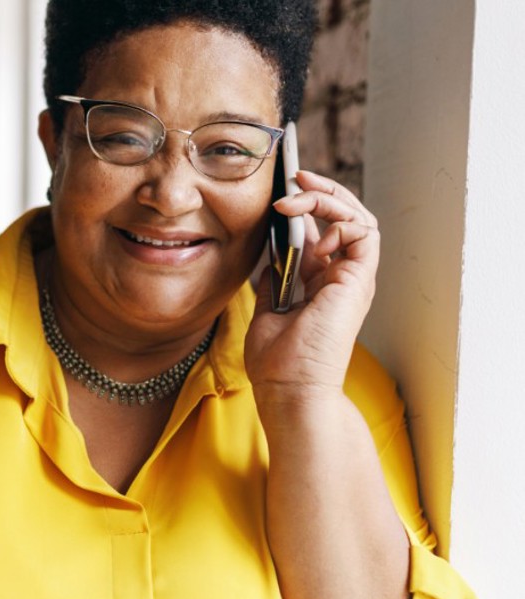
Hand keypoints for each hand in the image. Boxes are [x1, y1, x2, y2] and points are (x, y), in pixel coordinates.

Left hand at [245, 170, 379, 401]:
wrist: (288, 389)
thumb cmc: (277, 362)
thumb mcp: (267, 311)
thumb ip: (274, 282)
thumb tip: (269, 258)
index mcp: (323, 286)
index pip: (324, 234)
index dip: (306, 209)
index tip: (279, 195)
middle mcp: (343, 279)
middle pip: (345, 219)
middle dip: (321, 193)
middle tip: (294, 178)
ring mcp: (353, 280)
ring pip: (358, 218)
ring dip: (328, 199)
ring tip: (296, 195)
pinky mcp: (358, 281)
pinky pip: (363, 232)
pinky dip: (339, 221)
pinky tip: (310, 229)